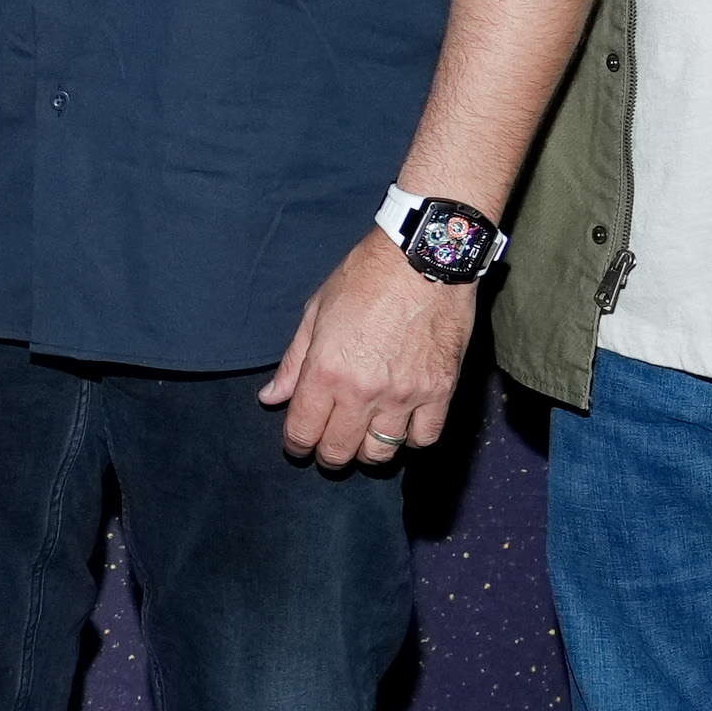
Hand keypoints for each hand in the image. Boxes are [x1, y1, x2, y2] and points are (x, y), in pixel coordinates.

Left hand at [258, 234, 474, 471]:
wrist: (425, 256)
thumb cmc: (366, 277)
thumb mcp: (316, 311)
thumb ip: (293, 362)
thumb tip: (271, 397)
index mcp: (325, 371)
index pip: (303, 431)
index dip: (296, 445)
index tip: (298, 444)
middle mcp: (363, 391)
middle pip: (340, 450)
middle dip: (328, 454)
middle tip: (329, 446)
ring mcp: (404, 394)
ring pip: (381, 452)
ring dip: (368, 451)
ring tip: (365, 436)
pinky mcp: (440, 391)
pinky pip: (424, 437)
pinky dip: (411, 438)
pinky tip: (402, 424)